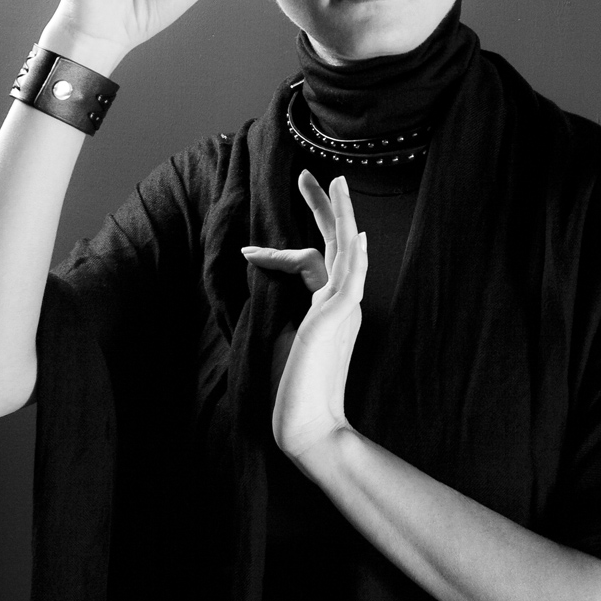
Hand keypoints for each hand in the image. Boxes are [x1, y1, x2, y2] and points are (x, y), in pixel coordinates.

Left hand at [242, 171, 367, 462]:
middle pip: (337, 243)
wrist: (306, 426)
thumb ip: (284, 308)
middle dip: (325, 207)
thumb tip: (264, 280)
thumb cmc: (292, 389)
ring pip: (345, 248)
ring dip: (337, 212)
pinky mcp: (337, 315)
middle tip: (313, 175)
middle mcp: (341, 303)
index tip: (248, 251)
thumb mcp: (283, 337)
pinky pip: (348, 274)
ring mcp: (343, 308)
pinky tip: (352, 229)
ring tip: (328, 180)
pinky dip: (350, 251)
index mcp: (330, 309)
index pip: (314, 263)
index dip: (280, 251)